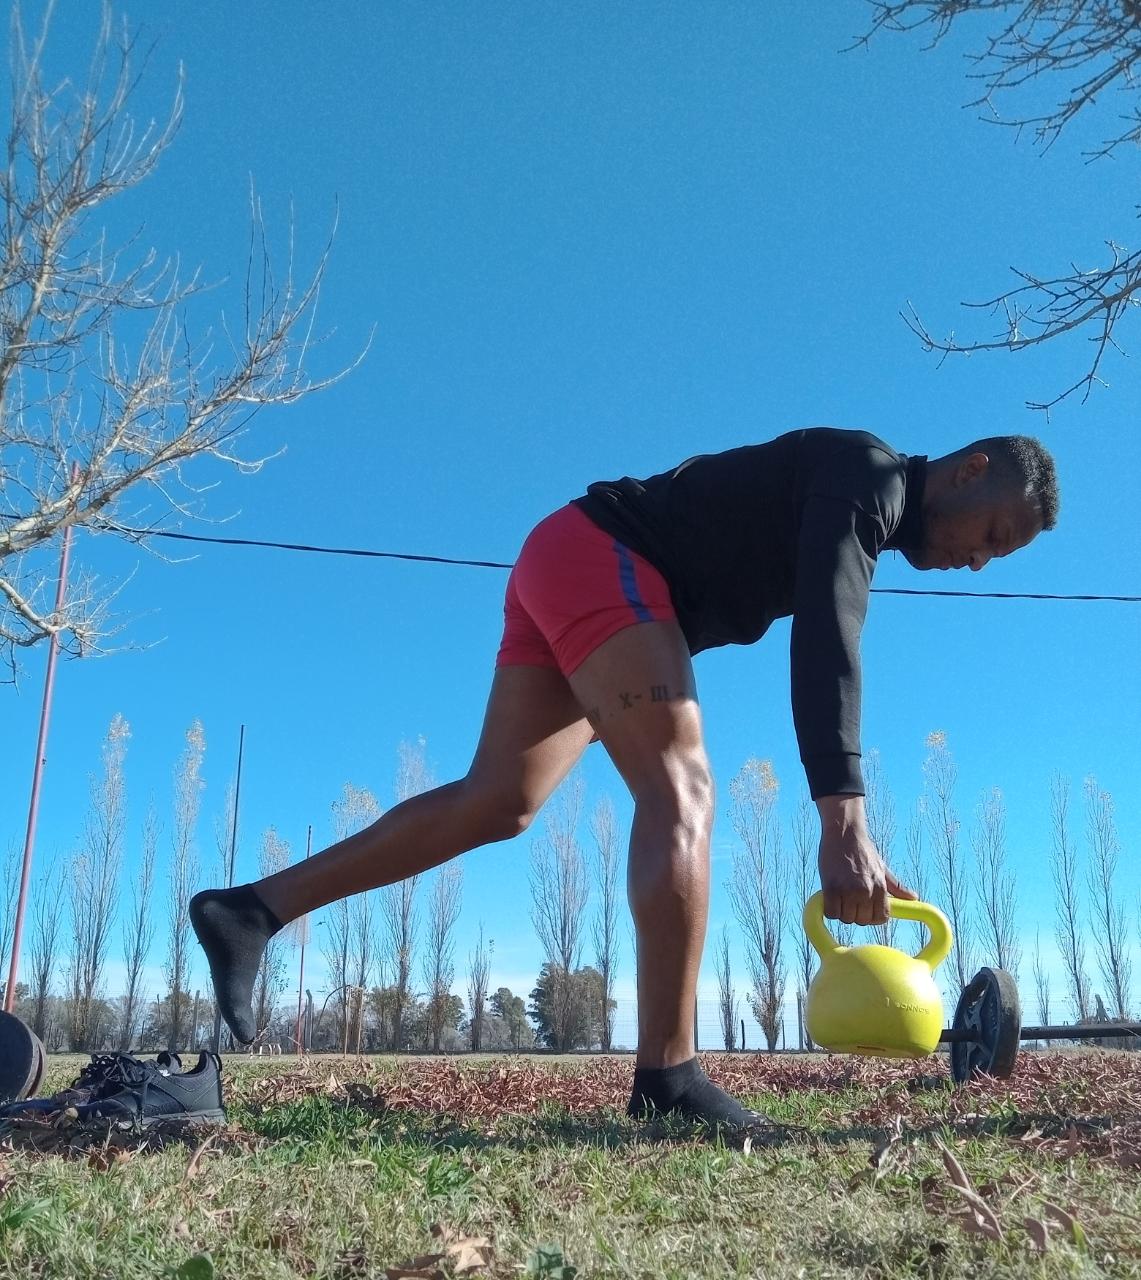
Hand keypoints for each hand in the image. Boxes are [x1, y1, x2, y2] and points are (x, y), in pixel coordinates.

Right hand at [815, 795, 916, 925]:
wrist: (844, 833)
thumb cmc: (863, 850)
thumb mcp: (882, 868)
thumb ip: (896, 886)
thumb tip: (913, 897)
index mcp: (880, 888)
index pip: (881, 918)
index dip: (872, 917)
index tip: (864, 909)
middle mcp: (866, 891)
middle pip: (862, 921)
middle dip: (855, 914)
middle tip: (849, 901)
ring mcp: (848, 890)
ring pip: (846, 918)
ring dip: (841, 912)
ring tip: (839, 896)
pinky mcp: (831, 887)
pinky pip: (831, 913)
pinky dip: (829, 909)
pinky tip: (830, 898)